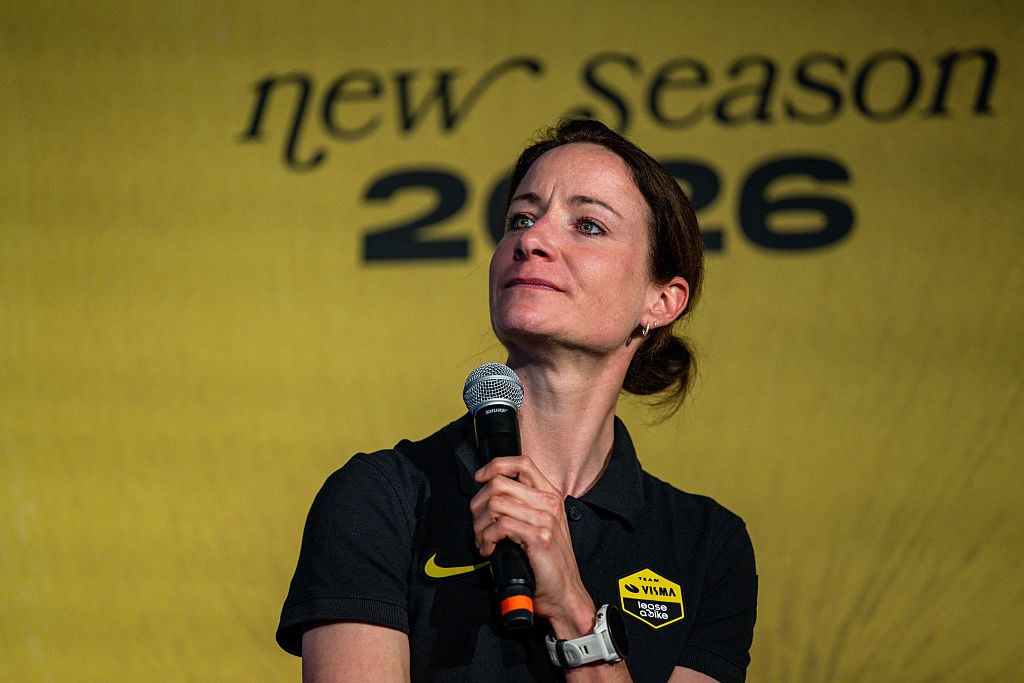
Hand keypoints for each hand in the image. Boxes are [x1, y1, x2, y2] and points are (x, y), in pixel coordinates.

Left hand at [471, 456, 595, 637]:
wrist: (565, 593)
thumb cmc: (549, 563)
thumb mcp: (540, 526)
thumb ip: (522, 507)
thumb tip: (490, 497)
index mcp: (549, 495)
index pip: (521, 463)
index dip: (495, 466)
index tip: (480, 478)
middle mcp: (549, 503)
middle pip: (500, 482)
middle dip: (478, 503)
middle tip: (478, 523)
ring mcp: (546, 520)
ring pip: (496, 503)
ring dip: (480, 524)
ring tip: (483, 541)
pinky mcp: (539, 538)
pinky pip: (501, 526)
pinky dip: (487, 538)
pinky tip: (490, 550)